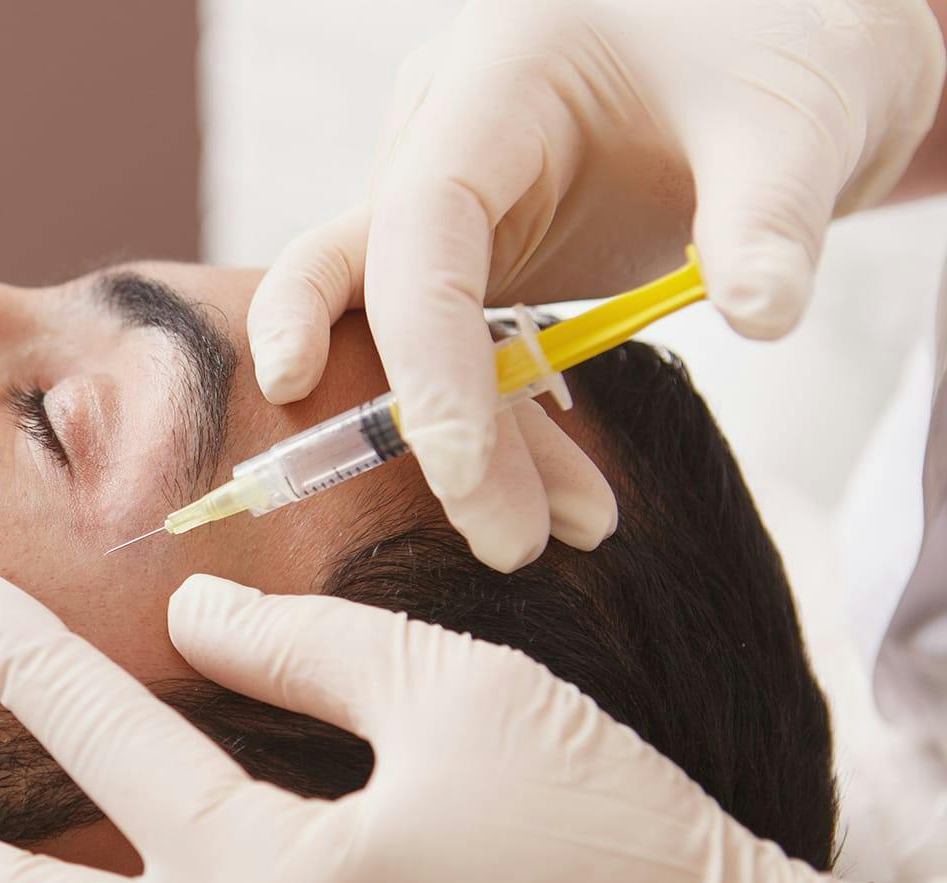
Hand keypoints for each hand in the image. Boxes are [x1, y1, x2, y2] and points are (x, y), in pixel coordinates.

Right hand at [247, 0, 944, 569]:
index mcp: (496, 79)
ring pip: (406, 339)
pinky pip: (454, 350)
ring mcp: (447, 197)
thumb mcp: (796, 124)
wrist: (781, 36)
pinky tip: (564, 495)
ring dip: (473, 442)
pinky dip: (501, 424)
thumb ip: (770, 217)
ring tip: (573, 529)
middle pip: (375, 293)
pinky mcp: (472, 248)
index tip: (455, 467)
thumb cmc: (780, 45)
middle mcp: (439, 135)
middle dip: (422, 424)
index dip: (417, 350)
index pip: (419, 225)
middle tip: (507, 543)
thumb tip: (763, 316)